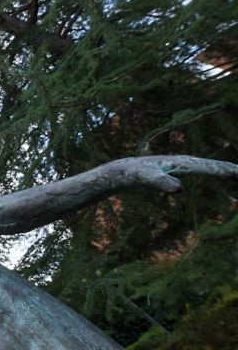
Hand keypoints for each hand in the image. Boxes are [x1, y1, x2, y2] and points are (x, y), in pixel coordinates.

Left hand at [119, 156, 237, 191]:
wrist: (122, 170)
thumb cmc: (134, 174)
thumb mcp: (145, 180)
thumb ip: (161, 183)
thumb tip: (179, 189)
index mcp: (180, 162)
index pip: (206, 167)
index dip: (223, 171)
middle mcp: (183, 161)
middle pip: (211, 164)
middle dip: (228, 169)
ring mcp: (181, 165)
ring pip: (207, 166)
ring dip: (222, 170)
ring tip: (237, 175)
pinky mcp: (177, 170)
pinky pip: (200, 170)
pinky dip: (212, 172)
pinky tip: (218, 177)